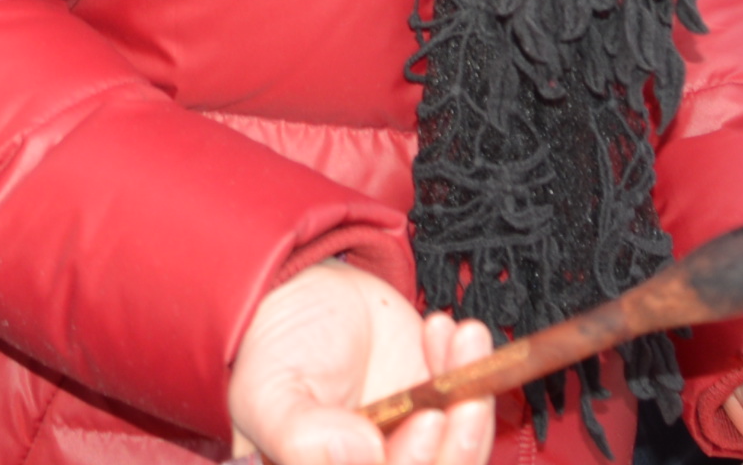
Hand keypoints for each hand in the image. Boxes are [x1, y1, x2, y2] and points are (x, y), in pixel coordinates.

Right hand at [223, 262, 492, 464]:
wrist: (299, 294)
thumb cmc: (271, 352)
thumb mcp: (267, 393)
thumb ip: (302, 435)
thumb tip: (362, 454)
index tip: (426, 420)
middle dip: (459, 444)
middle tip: (460, 394)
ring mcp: (410, 445)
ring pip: (464, 454)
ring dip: (475, 405)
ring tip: (465, 343)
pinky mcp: (438, 410)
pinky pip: (473, 408)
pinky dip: (473, 371)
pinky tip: (449, 332)